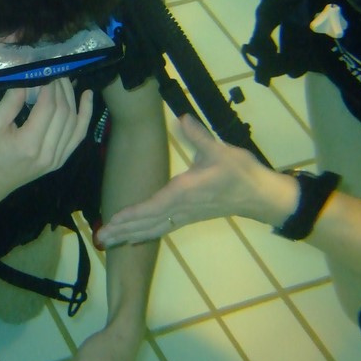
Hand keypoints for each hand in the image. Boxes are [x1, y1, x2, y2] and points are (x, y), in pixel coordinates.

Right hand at [0, 79, 93, 206]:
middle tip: (52, 69)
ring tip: (64, 78)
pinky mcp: (61, 160)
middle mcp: (48, 153)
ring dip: (71, 97)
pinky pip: (79, 134)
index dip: (49, 85)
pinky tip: (87, 96)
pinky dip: (86, 114)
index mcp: (28, 145)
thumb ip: (11, 102)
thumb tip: (28, 78)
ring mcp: (57, 159)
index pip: (48, 107)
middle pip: (63, 112)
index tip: (44, 69)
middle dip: (60, 87)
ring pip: (74, 121)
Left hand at [97, 115, 278, 246]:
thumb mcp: (220, 151)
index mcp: (185, 192)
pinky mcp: (188, 218)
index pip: (154, 206)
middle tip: (100, 238)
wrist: (260, 196)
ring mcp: (185, 216)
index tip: (113, 220)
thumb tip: (182, 119)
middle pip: (148, 223)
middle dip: (123, 230)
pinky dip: (144, 234)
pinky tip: (132, 238)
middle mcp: (182, 208)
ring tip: (107, 241)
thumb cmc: (240, 173)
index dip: (133, 213)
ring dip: (130, 235)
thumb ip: (198, 135)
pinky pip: (162, 229)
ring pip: (153, 229)